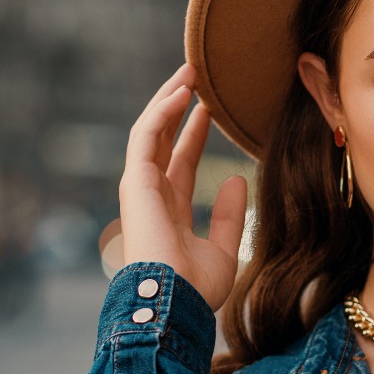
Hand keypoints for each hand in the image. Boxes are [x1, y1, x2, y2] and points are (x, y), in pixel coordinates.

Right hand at [118, 63, 247, 310]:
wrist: (174, 302)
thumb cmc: (196, 288)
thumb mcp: (225, 248)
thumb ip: (231, 215)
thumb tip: (239, 180)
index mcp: (170, 213)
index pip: (181, 163)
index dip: (194, 134)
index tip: (210, 109)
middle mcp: (152, 197)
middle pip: (163, 140)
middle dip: (178, 108)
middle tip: (197, 78)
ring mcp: (140, 188)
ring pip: (150, 131)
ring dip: (168, 99)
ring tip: (190, 71)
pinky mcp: (134, 180)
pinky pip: (145, 135)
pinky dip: (162, 110)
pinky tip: (182, 91)